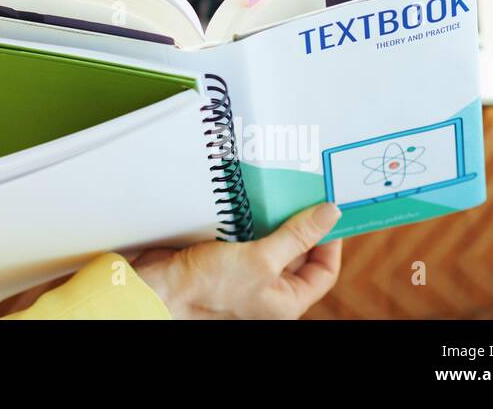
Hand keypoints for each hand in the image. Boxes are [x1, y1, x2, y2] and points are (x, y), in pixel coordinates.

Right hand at [131, 202, 343, 318]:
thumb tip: (331, 214)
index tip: (328, 212)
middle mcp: (269, 290)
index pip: (323, 271)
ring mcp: (246, 274)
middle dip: (299, 224)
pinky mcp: (225, 258)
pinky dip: (251, 219)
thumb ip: (297, 236)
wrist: (161, 287)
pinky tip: (250, 201)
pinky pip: (247, 236)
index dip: (330, 242)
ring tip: (277, 192)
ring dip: (274, 218)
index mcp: (286, 301)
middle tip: (302, 193)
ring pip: (271, 241)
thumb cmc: (211, 286)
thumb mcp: (262, 259)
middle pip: (297, 254)